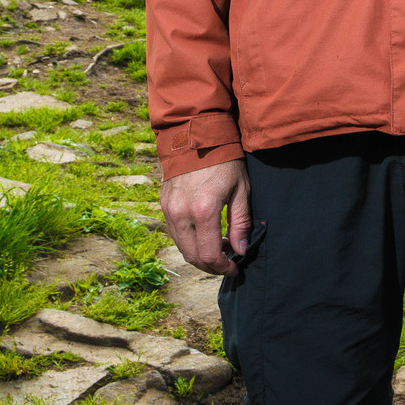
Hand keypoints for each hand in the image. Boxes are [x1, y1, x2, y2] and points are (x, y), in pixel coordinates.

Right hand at [161, 158, 252, 275]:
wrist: (196, 136)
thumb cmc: (224, 161)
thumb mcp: (241, 190)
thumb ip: (241, 223)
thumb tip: (241, 251)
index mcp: (203, 211)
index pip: (210, 255)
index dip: (223, 268)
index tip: (235, 268)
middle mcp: (181, 214)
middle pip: (193, 256)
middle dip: (211, 265)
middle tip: (227, 262)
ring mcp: (169, 210)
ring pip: (181, 247)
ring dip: (199, 254)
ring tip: (219, 246)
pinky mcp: (163, 205)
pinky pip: (175, 233)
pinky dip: (189, 241)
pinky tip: (204, 234)